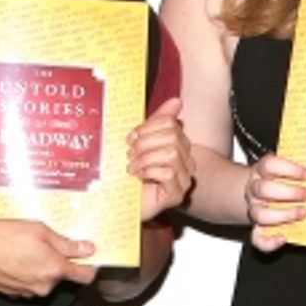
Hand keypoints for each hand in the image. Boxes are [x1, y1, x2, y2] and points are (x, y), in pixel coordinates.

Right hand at [0, 218, 97, 297]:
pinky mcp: (14, 294)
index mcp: (55, 270)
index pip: (86, 275)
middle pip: (62, 276)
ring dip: (40, 265)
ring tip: (24, 246)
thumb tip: (87, 249)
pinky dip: (25, 271)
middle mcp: (45, 286)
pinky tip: (13, 256)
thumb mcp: (39, 231)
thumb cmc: (0, 238)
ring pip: (44, 279)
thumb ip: (66, 243)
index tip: (88, 256)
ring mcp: (28, 292)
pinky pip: (27, 282)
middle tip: (45, 241)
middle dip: (58, 261)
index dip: (90, 265)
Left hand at [129, 97, 193, 219]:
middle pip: (173, 137)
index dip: (149, 127)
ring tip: (132, 166)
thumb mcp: (140, 144)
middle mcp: (185, 162)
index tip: (132, 138)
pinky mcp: (176, 195)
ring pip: (172, 153)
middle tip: (130, 153)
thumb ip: (156, 122)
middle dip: (146, 142)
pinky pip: (168, 172)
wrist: (119, 204)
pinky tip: (139, 177)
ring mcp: (183, 179)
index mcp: (178, 147)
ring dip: (146, 158)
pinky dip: (149, 171)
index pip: (171, 124)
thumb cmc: (130, 176)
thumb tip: (176, 101)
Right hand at [243, 152, 305, 251]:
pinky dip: (269, 242)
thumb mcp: (285, 169)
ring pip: (260, 214)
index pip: (269, 165)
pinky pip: (257, 238)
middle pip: (264, 189)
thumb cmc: (278, 180)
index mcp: (263, 172)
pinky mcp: (256, 228)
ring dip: (283, 215)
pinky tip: (283, 238)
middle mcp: (256, 189)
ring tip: (302, 214)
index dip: (288, 169)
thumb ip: (300, 169)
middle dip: (288, 193)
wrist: (259, 193)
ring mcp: (255, 209)